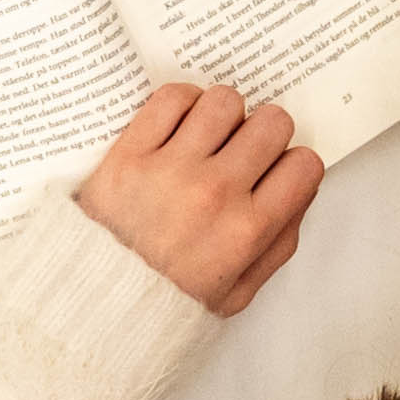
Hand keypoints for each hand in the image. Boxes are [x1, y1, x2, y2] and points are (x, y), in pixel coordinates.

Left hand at [72, 81, 320, 315]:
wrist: (96, 302)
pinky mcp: (130, 151)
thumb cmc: (166, 300)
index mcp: (248, 230)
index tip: (273, 170)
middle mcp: (216, 193)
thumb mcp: (237, 293)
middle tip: (241, 150)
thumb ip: (278, 245)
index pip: (304, 164)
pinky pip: (173, 97)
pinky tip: (177, 126)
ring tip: (207, 137)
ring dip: (223, 115)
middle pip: (272, 123)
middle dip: (263, 133)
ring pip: (226, 101)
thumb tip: (299, 192)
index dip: (291, 164)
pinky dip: (182, 103)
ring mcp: (172, 168)